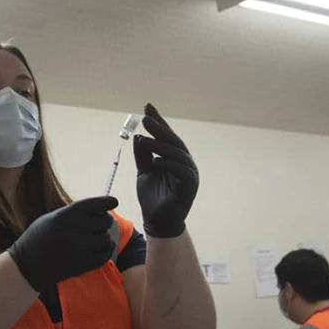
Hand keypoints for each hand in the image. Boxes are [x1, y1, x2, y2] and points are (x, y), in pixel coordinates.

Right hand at [8, 196, 117, 291]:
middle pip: (104, 221)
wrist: (27, 265)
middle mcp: (74, 231)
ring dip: (103, 237)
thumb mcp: (51, 218)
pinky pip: (105, 254)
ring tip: (93, 237)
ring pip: (105, 238)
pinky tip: (102, 246)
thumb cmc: (38, 238)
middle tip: (98, 223)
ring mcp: (79, 249)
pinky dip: (106, 249)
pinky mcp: (82, 264)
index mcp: (65, 216)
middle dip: (104, 221)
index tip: (114, 201)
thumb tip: (99, 210)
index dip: (107, 201)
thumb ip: (73, 213)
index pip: (94, 204)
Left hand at [134, 104, 198, 237]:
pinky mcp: (190, 186)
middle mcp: (184, 162)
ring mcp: (189, 173)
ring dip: (161, 145)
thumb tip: (138, 136)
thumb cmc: (153, 196)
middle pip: (173, 141)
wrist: (158, 221)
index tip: (147, 107)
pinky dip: (168, 164)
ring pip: (177, 154)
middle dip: (159, 128)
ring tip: (145, 140)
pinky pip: (181, 171)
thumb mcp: (143, 172)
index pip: (166, 136)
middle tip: (146, 118)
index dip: (158, 121)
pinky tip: (155, 160)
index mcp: (174, 157)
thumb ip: (142, 155)